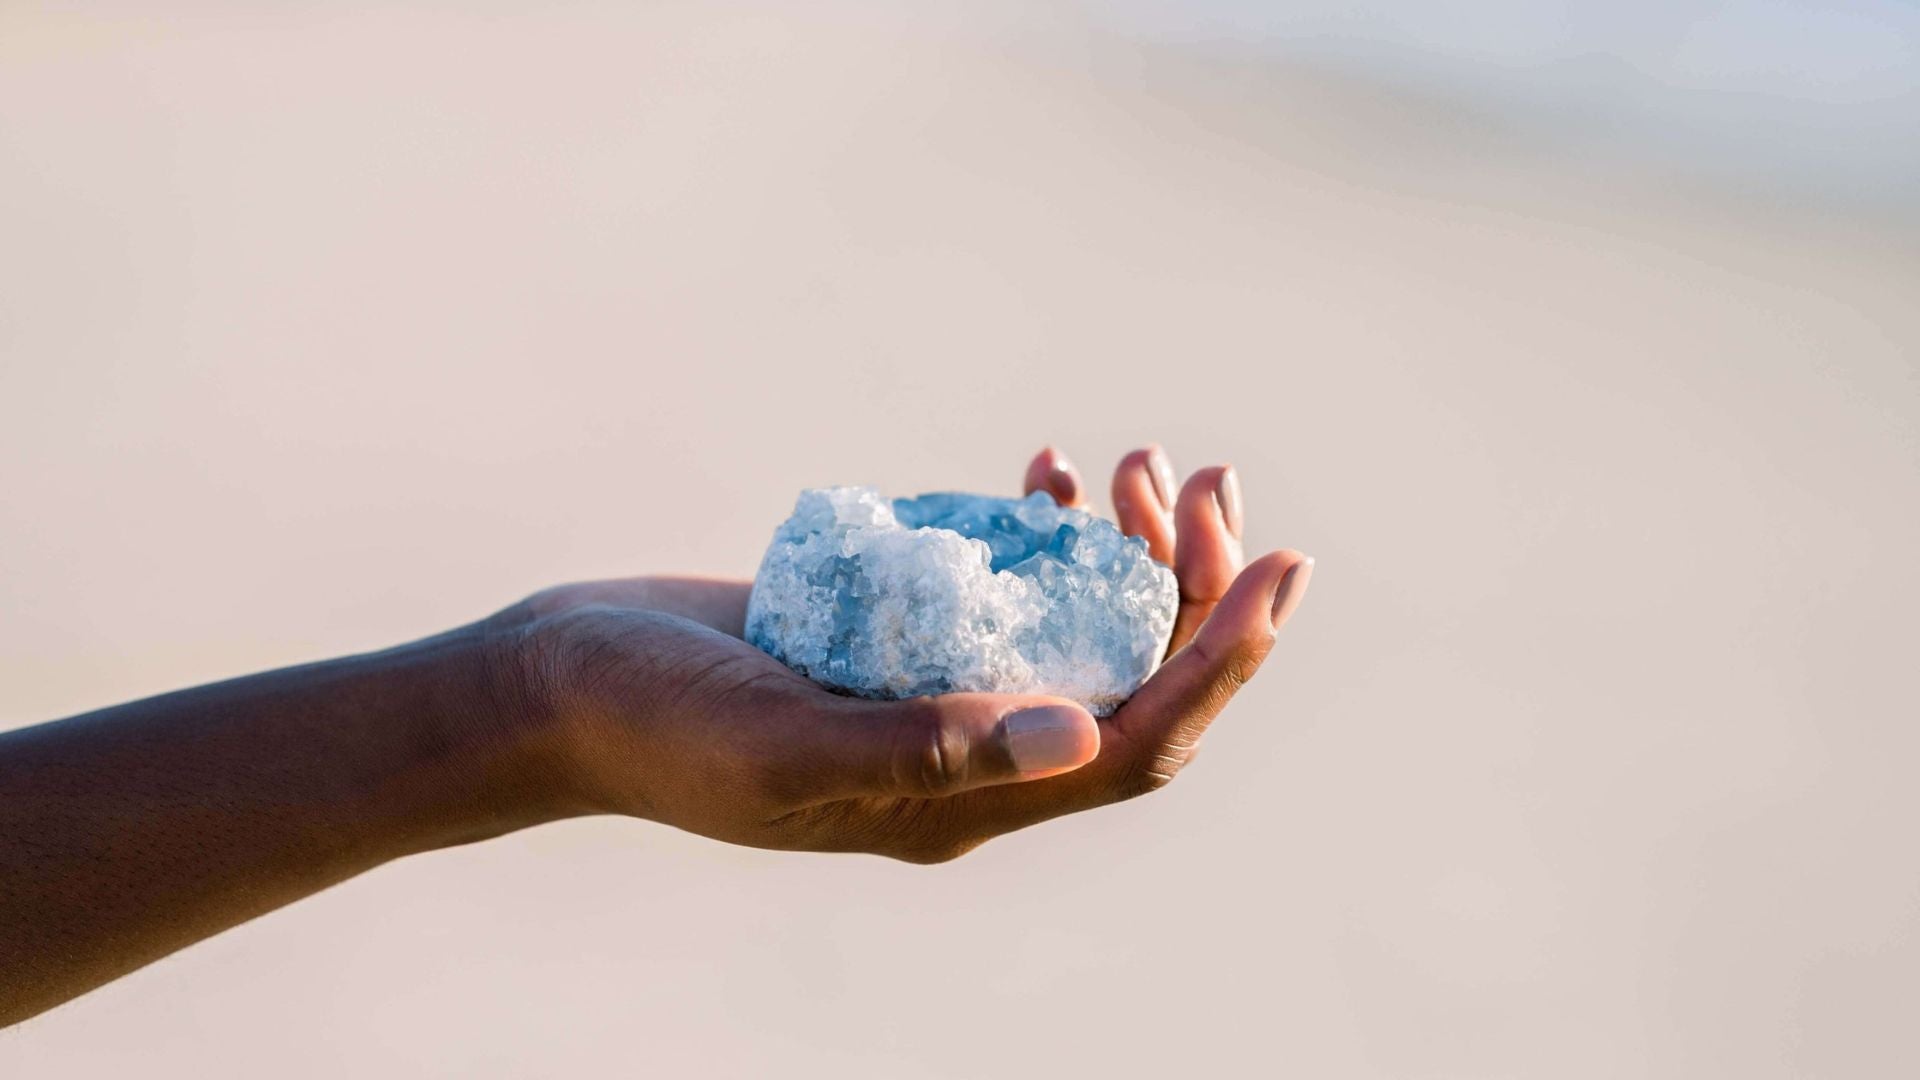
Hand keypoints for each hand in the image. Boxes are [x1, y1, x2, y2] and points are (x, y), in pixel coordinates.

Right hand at [495, 446, 1313, 861]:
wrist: (555, 689)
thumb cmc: (651, 722)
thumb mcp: (778, 742)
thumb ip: (924, 745)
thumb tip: (1080, 737)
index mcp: (960, 805)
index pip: (1137, 747)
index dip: (1220, 668)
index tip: (1280, 569)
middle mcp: (966, 762)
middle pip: (1127, 686)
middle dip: (1191, 591)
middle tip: (1209, 481)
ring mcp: (933, 700)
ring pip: (1077, 636)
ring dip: (1128, 554)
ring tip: (1142, 461)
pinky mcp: (896, 645)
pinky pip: (1005, 596)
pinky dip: (1040, 536)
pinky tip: (1045, 473)